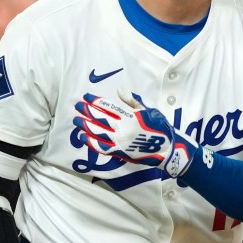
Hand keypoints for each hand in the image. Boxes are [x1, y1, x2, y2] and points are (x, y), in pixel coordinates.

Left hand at [73, 90, 196, 177]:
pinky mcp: (119, 153)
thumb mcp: (148, 111)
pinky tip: (82, 136)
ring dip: (85, 125)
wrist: (166, 149)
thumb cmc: (159, 127)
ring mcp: (120, 141)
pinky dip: (90, 142)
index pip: (108, 106)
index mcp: (130, 116)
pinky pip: (101, 147)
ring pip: (97, 132)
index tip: (86, 97)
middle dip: (86, 111)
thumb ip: (132, 101)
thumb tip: (119, 89)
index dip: (95, 100)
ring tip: (76, 120)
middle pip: (99, 117)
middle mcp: (123, 128)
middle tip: (77, 106)